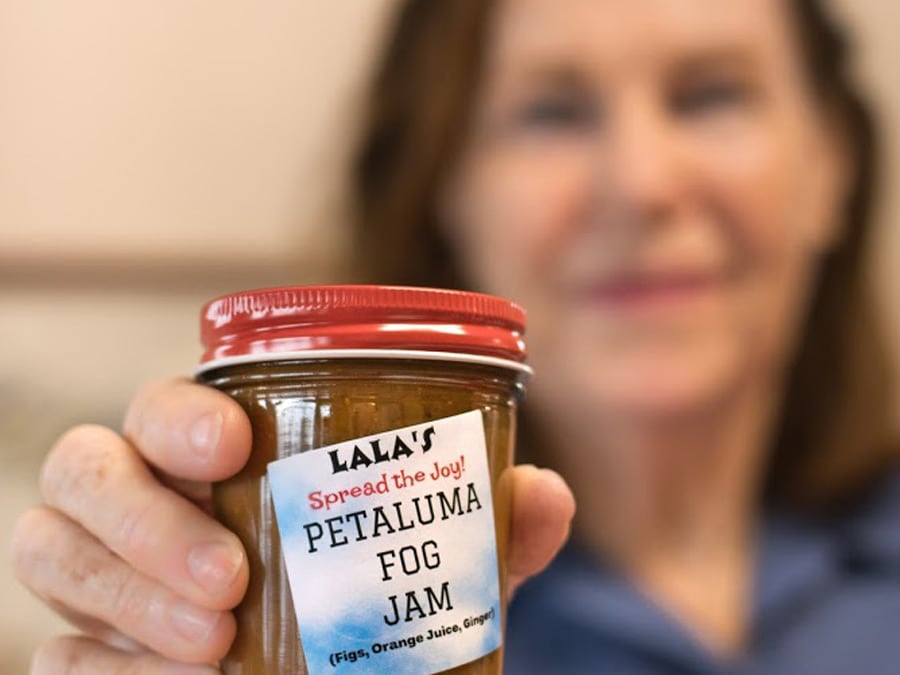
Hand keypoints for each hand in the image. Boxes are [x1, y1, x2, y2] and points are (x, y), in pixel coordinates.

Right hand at [11, 378, 574, 672]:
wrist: (338, 670)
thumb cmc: (372, 590)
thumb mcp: (432, 559)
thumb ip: (484, 523)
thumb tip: (545, 494)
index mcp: (217, 452)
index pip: (163, 406)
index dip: (178, 415)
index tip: (230, 442)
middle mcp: (145, 496)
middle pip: (83, 468)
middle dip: (144, 517)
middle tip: (230, 579)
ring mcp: (106, 572)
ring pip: (51, 549)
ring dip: (122, 595)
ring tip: (214, 643)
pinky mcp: (88, 648)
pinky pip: (56, 652)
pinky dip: (108, 667)